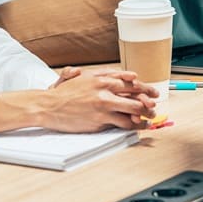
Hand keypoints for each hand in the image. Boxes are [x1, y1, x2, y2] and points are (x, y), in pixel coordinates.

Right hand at [39, 69, 156, 131]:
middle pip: (135, 93)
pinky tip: (139, 126)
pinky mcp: (101, 119)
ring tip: (150, 117)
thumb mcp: (83, 76)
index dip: (143, 86)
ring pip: (133, 109)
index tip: (151, 91)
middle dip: (148, 99)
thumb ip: (102, 75)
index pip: (129, 80)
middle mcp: (104, 89)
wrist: (48, 106)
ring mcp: (103, 105)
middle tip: (154, 104)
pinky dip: (134, 125)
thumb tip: (126, 75)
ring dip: (144, 114)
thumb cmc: (64, 93)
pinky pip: (123, 123)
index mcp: (100, 77)